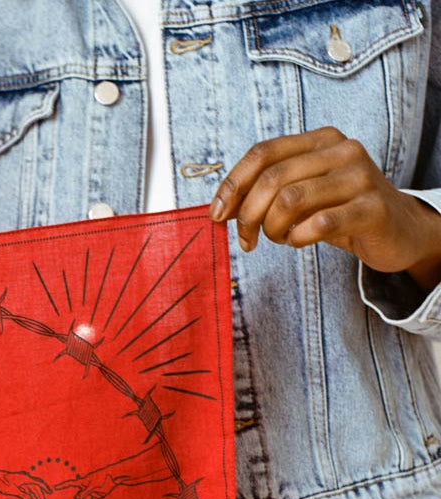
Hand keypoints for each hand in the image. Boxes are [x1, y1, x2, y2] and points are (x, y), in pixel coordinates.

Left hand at [0, 470, 50, 498]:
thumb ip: (23, 496)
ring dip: (33, 497)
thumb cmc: (3, 484)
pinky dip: (27, 496)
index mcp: (25, 478)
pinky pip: (25, 490)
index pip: (38, 482)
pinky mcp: (17, 485)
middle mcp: (24, 479)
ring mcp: (21, 482)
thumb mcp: (14, 491)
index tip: (50, 492)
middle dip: (40, 495)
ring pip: (30, 489)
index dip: (45, 487)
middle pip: (35, 487)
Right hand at [55, 470, 117, 498]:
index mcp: (82, 482)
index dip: (62, 486)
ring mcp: (91, 491)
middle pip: (79, 497)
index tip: (54, 487)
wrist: (113, 478)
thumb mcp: (92, 487)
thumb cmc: (102, 479)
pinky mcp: (97, 495)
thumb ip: (85, 494)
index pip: (70, 483)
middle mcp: (85, 488)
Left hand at [210, 127, 440, 291]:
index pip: (263, 152)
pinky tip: (299, 241)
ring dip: (272, 228)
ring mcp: (360, 177)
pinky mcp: (371, 208)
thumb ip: (266, 193)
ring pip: (291, 200)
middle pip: (272, 178)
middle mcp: (342, 150)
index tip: (217, 214)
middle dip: (248, 215)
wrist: (397, 229)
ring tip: (278, 238)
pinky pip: (319, 223)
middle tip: (247, 240)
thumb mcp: (302, 194)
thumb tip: (221, 206)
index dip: (232, 185)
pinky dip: (297, 238)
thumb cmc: (340, 211)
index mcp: (320, 140)